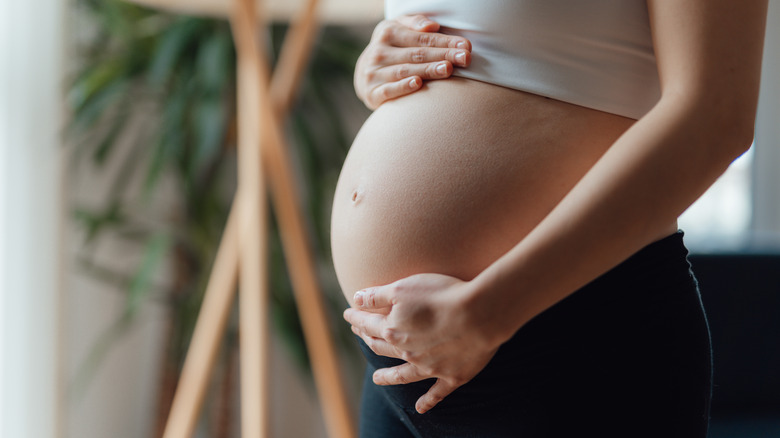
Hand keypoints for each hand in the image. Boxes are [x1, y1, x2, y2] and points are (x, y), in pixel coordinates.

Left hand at [343, 273, 500, 413]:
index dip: (356, 318)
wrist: (479, 315)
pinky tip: (420, 408)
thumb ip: (377, 296)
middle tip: (361, 335)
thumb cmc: (441, 295)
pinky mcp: (452, 376)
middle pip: (382, 347)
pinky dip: (427, 402)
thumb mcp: (402, 288)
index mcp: (393, 330)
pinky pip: (436, 393)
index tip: (348, 314)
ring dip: (388, 377)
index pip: (367, 324)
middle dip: (368, 339)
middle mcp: (407, 352)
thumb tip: (355, 299)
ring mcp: (429, 368)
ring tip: (377, 379)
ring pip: (402, 375)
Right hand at [355, 15, 471, 109]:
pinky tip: (418, 83)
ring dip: (428, 70)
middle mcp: (379, 52)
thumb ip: (415, 23)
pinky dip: (403, 87)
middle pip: (416, 54)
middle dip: (443, 55)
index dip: (444, 41)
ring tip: (448, 69)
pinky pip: (389, 90)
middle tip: (465, 59)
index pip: (421, 38)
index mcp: (387, 32)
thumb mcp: (398, 28)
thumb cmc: (391, 48)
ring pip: (405, 71)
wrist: (364, 74)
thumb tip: (432, 26)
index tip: (465, 46)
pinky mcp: (372, 93)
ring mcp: (373, 73)